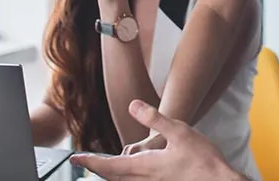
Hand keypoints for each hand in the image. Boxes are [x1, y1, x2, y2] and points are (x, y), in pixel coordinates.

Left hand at [70, 100, 241, 180]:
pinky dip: (125, 177)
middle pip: (113, 177)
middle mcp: (146, 179)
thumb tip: (132, 105)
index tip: (76, 158)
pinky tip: (131, 170)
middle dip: (97, 169)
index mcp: (146, 166)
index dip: (91, 161)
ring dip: (110, 173)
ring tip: (102, 165)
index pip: (110, 166)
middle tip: (83, 161)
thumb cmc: (202, 159)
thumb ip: (154, 118)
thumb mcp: (179, 131)